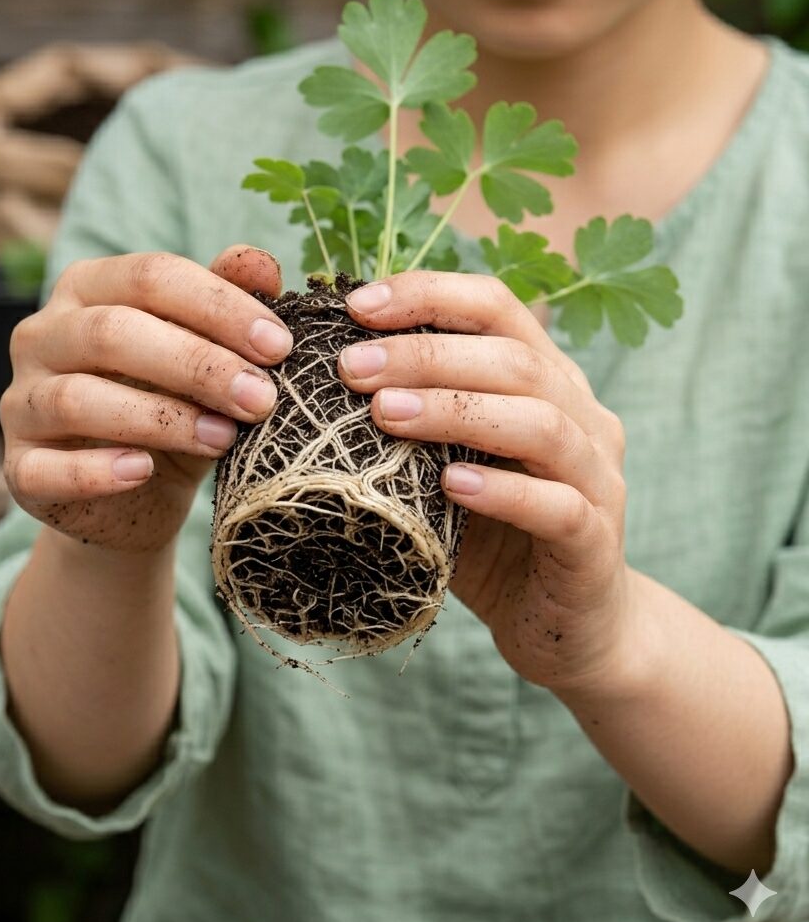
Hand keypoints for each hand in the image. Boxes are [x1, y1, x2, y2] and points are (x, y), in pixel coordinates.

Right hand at [1, 245, 292, 552]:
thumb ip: (226, 307)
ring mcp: (22, 402)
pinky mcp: (19, 469)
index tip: (279, 346)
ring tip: (223, 439)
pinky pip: (45, 469)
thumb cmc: (174, 407)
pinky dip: (95, 471)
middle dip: (198, 364)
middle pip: (113, 331)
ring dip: (160, 418)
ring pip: (78, 398)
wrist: (137, 496)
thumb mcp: (206, 355)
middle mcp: (43, 335)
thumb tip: (262, 265)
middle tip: (261, 398)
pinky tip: (143, 470)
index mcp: (88, 289)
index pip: (151, 276)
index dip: (219, 306)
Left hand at [339, 272, 636, 694]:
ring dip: (457, 411)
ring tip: (384, 415)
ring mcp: (598, 478)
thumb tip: (324, 375)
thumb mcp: (443, 467)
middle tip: (352, 367)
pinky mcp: (596, 542)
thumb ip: (411, 422)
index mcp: (546, 381)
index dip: (429, 295)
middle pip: (513, 359)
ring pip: (541, 423)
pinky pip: (559, 507)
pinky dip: (503, 492)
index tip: (356, 306)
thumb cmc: (491, 537)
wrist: (566, 626)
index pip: (495, 309)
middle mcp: (582, 416)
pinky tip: (451, 488)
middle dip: (425, 355)